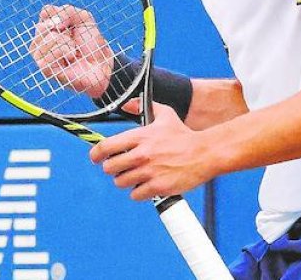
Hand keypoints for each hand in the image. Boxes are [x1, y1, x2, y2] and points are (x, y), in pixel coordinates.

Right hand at [28, 4, 113, 97]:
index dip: (62, 15)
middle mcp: (40, 40)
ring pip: (49, 38)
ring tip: (73, 51)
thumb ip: (67, 11)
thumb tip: (53, 25)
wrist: (100, 63)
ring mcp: (40, 55)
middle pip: (43, 25)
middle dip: (65, 31)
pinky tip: (70, 58)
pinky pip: (51, 54)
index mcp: (47, 27)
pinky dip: (65, 53)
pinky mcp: (45, 68)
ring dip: (67, 43)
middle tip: (72, 40)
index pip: (45, 12)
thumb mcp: (83, 18)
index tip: (73, 25)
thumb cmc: (91, 42)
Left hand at [89, 103, 220, 200]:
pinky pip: (135, 194)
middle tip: (121, 167)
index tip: (96, 158)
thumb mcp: (165, 115)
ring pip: (121, 182)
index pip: (106, 147)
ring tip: (136, 175)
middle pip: (110, 168)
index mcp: (140, 136)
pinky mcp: (158, 187)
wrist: (204, 153)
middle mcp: (142, 154)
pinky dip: (138, 191)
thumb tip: (127, 104)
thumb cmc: (184, 135)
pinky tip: (146, 184)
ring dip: (126, 180)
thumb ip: (143, 107)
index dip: (96, 154)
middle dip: (113, 168)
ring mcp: (149, 172)